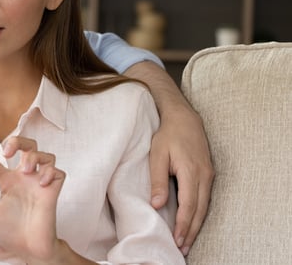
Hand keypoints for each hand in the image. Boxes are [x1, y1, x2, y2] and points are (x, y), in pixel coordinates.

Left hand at [0, 137, 65, 262]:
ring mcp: (39, 183)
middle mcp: (24, 178)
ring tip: (25, 170)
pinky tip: (41, 183)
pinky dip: (50, 172)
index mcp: (7, 182)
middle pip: (26, 146)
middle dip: (18, 141)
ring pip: (44, 155)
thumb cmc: (10, 233)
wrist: (29, 250)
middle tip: (7, 151)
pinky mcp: (52, 190)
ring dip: (34, 156)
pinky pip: (58, 172)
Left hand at [150, 107, 213, 254]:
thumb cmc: (167, 135)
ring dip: (197, 224)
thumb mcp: (157, 154)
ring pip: (205, 206)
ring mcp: (209, 175)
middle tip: (183, 248)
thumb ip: (158, 180)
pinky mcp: (208, 174)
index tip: (177, 239)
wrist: (184, 118)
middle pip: (200, 210)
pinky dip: (199, 212)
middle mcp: (204, 175)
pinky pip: (205, 198)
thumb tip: (157, 204)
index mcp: (191, 171)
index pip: (189, 204)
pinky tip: (193, 221)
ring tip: (187, 240)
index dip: (184, 224)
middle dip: (192, 230)